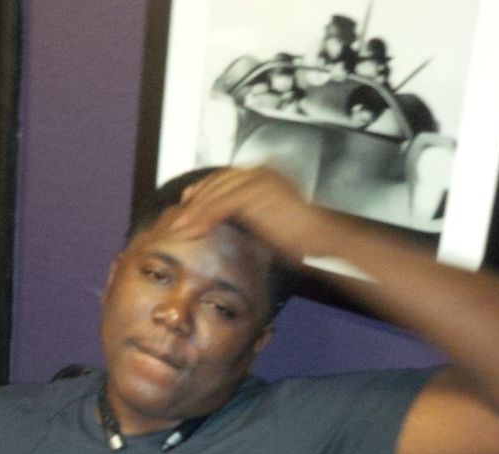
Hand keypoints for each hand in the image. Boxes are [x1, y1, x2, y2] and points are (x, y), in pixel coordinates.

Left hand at [168, 166, 343, 262]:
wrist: (322, 237)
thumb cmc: (301, 234)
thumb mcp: (267, 218)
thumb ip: (245, 213)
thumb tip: (219, 219)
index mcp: (263, 172)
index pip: (224, 178)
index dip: (202, 192)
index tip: (186, 206)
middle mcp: (260, 170)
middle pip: (216, 184)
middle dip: (194, 203)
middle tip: (177, 220)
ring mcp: (259, 179)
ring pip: (216, 194)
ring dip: (195, 213)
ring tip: (181, 229)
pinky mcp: (257, 192)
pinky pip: (222, 205)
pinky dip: (205, 218)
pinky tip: (194, 230)